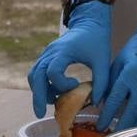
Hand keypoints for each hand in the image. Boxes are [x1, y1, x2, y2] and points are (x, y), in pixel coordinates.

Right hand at [27, 2, 111, 117]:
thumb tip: (97, 103)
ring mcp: (46, 54)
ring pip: (33, 75)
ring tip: (51, 102)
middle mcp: (50, 52)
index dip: (61, 84)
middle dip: (37, 96)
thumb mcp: (103, 60)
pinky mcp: (47, 56)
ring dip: (39, 91)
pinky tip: (53, 93)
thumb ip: (101, 82)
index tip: (76, 85)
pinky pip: (37, 72)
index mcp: (63, 51)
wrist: (89, 22)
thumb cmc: (96, 40)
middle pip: (36, 75)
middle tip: (40, 113)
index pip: (52, 72)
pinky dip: (41, 84)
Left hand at [97, 22, 136, 131]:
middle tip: (110, 135)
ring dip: (132, 124)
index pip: (115, 100)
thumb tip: (101, 100)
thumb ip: (110, 82)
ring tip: (122, 132)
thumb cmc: (135, 51)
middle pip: (131, 111)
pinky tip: (135, 122)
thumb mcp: (117, 63)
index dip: (107, 115)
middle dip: (120, 125)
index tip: (100, 125)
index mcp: (129, 76)